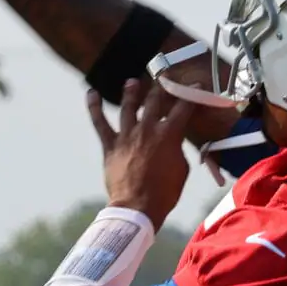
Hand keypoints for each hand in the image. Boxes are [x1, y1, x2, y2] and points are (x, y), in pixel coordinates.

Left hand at [87, 80, 195, 230]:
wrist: (138, 206)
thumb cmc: (164, 192)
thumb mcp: (181, 169)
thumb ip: (177, 150)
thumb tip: (173, 143)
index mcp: (169, 135)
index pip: (183, 108)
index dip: (190, 96)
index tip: (195, 87)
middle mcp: (147, 130)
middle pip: (154, 102)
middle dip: (160, 88)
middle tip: (163, 79)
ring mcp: (127, 136)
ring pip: (128, 107)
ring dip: (131, 92)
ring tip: (131, 82)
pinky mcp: (110, 145)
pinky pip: (100, 122)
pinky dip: (94, 107)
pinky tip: (91, 93)